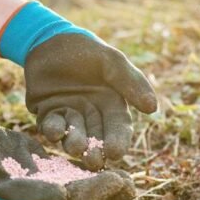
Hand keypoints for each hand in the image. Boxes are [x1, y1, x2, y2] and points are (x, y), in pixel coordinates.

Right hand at [0, 103, 134, 199]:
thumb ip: (25, 189)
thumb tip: (62, 197)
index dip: (93, 195)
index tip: (118, 184)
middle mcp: (30, 197)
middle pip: (74, 198)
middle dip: (103, 193)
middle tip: (131, 186)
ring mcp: (31, 182)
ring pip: (72, 187)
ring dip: (99, 185)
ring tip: (127, 182)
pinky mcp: (31, 167)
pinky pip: (62, 172)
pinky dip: (83, 171)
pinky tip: (103, 164)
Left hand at [25, 34, 156, 168]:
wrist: (51, 38)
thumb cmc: (87, 50)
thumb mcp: (112, 62)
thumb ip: (130, 82)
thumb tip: (152, 108)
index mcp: (111, 105)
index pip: (118, 128)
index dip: (118, 141)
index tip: (116, 153)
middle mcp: (92, 114)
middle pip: (96, 138)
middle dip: (95, 150)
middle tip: (94, 160)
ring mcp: (69, 115)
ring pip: (73, 135)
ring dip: (74, 143)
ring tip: (76, 148)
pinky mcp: (47, 113)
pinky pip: (51, 126)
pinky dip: (53, 130)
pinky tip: (55, 131)